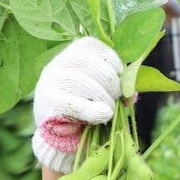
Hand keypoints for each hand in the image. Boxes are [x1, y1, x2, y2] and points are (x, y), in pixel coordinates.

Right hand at [32, 37, 123, 172]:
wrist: (61, 135)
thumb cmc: (86, 109)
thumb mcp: (101, 91)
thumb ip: (117, 85)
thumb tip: (131, 87)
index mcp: (71, 55)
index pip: (90, 45)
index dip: (110, 57)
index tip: (122, 74)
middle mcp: (57, 64)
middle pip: (86, 61)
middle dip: (109, 80)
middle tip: (117, 97)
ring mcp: (49, 82)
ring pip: (78, 80)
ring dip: (102, 96)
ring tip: (110, 110)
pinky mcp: (47, 103)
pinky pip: (70, 103)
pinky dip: (91, 109)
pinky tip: (104, 114)